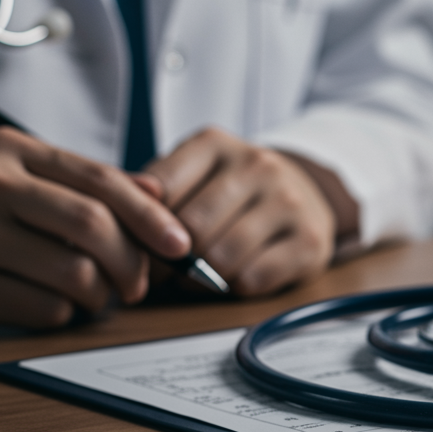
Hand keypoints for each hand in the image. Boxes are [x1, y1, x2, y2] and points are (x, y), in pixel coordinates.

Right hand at [0, 129, 191, 326]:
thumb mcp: (3, 171)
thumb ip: (76, 181)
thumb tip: (156, 197)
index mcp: (9, 151)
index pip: (101, 181)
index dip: (151, 217)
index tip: (179, 244)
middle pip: (93, 227)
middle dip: (133, 262)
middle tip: (139, 283)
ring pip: (73, 273)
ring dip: (100, 295)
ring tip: (95, 297)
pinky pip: (40, 308)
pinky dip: (61, 314)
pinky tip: (51, 306)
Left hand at [145, 127, 349, 295]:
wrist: (303, 193)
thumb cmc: (231, 191)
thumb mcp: (191, 175)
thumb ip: (154, 190)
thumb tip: (121, 206)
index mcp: (216, 143)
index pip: (160, 190)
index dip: (142, 228)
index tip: (140, 245)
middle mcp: (258, 164)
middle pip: (192, 228)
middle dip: (171, 260)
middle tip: (167, 272)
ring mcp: (289, 200)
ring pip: (222, 257)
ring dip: (202, 279)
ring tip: (199, 277)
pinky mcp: (311, 240)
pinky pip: (254, 278)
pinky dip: (235, 287)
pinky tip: (235, 277)